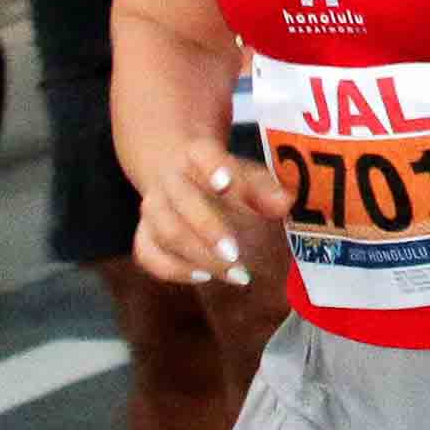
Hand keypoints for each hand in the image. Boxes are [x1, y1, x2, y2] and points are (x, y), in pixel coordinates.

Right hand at [130, 136, 285, 291]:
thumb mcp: (245, 173)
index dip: (213, 168)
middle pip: (181, 201)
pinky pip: (148, 253)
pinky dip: (174, 269)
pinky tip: (204, 276)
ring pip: (164, 231)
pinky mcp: (144, 232)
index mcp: (197, 154)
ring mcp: (153, 206)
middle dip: (207, 228)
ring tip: (234, 273)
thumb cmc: (219, 177)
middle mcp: (170, 179)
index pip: (203, 155)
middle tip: (235, 254)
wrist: (175, 170)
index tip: (226, 183)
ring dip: (198, 256)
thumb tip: (284, 204)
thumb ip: (265, 188)